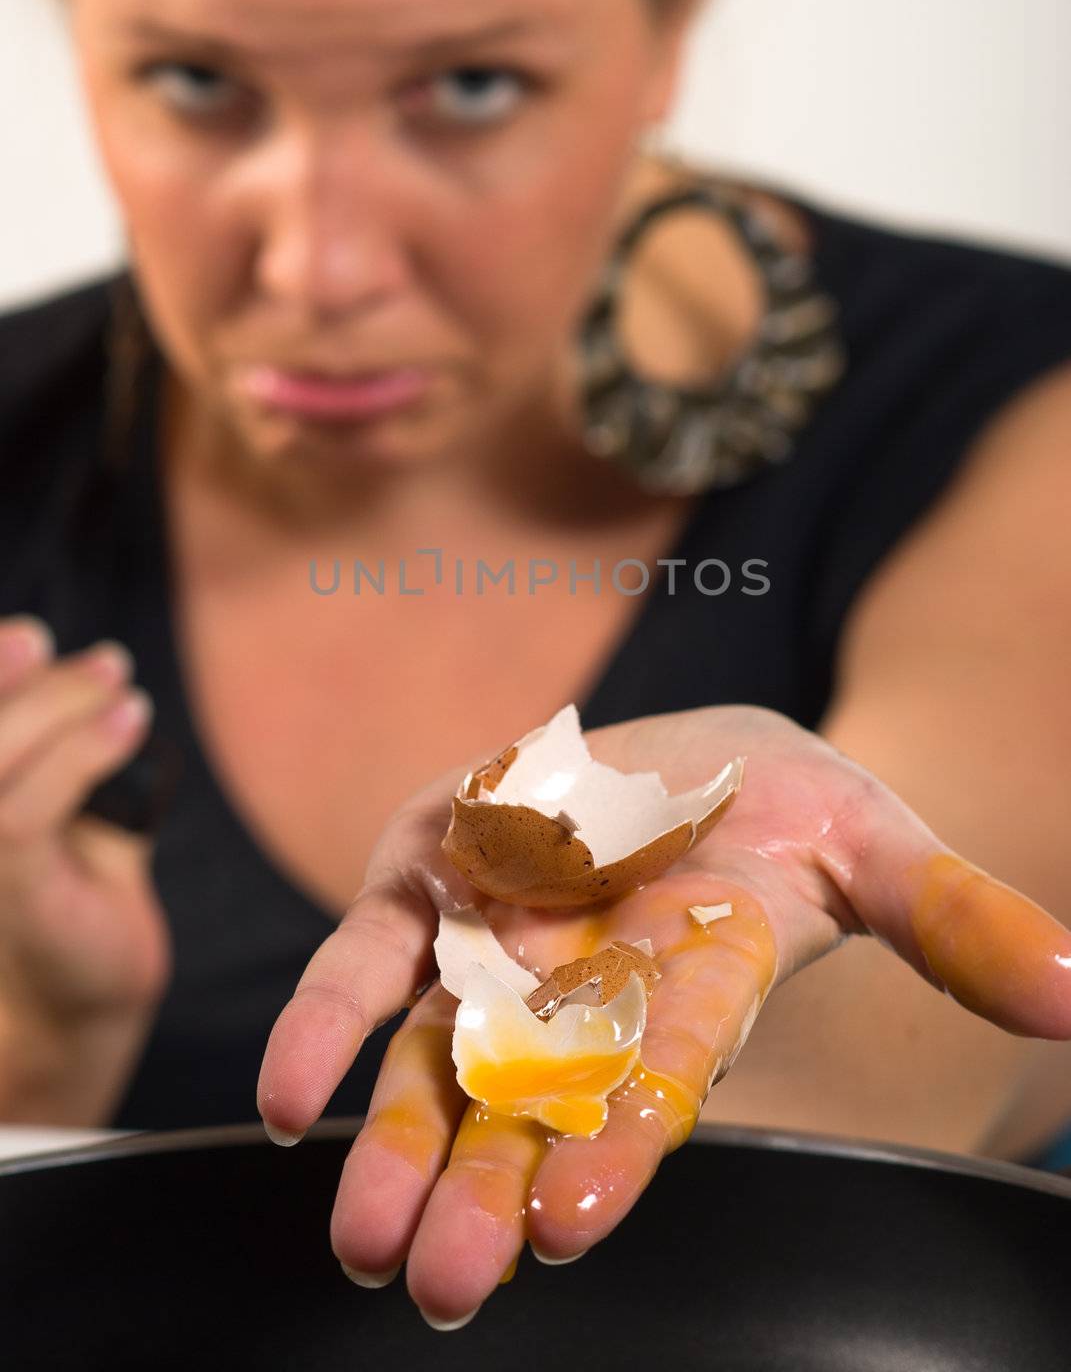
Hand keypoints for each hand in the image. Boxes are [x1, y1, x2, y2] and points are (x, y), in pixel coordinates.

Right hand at [0, 616, 169, 1046]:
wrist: (78, 996)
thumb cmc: (65, 890)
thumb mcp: (56, 800)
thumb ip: (49, 738)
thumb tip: (77, 658)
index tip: (27, 635)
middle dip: (16, 676)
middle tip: (104, 659)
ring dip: (59, 706)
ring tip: (121, 684)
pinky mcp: (6, 894)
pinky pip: (21, 814)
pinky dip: (80, 754)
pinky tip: (130, 720)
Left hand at [258, 705, 1070, 1327]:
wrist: (699, 766)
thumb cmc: (800, 815)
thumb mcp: (883, 846)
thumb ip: (957, 922)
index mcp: (696, 983)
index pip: (660, 1075)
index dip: (622, 1143)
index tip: (570, 1226)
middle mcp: (589, 986)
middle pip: (534, 1100)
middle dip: (489, 1188)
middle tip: (442, 1285)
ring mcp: (501, 940)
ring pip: (439, 1055)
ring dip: (398, 1146)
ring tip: (362, 1242)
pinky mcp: (433, 882)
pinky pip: (368, 960)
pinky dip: (325, 1022)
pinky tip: (286, 1093)